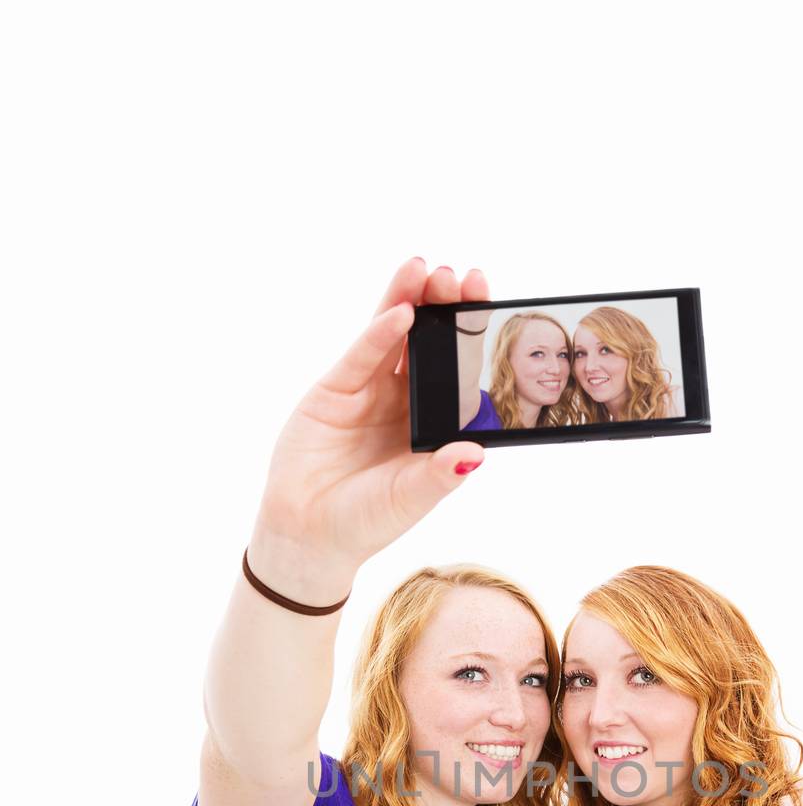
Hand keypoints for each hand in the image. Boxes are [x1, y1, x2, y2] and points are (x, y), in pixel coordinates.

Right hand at [257, 258, 489, 575]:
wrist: (308, 535)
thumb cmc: (365, 521)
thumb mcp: (410, 499)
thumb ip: (440, 475)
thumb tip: (477, 453)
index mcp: (432, 425)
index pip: (459, 374)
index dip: (473, 340)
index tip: (491, 305)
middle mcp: (405, 402)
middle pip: (430, 345)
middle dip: (445, 309)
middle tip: (462, 276)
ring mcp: (370, 392)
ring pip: (394, 338)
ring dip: (411, 303)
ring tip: (425, 269)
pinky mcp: (336, 389)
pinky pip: (363, 355)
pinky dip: (380, 333)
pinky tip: (401, 311)